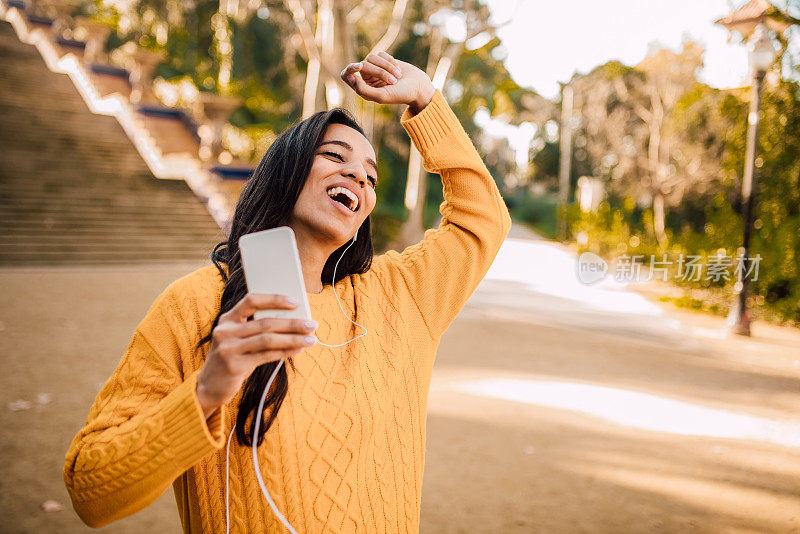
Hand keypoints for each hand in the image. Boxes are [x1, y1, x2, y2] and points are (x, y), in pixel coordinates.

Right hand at [195, 293, 317, 418]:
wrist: (208, 387)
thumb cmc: (231, 359)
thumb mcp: (237, 339)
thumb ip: (256, 329)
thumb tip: (292, 322)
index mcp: (227, 319)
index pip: (252, 300)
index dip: (274, 299)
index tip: (295, 301)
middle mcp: (225, 331)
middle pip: (265, 322)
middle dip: (293, 323)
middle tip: (312, 324)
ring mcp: (228, 348)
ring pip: (268, 339)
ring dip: (293, 338)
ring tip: (311, 339)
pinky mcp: (234, 365)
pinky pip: (266, 356)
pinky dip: (285, 352)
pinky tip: (298, 350)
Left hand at [340, 51, 435, 114]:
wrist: (418, 87)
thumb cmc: (400, 94)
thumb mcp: (381, 96)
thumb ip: (363, 90)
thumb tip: (350, 77)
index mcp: (362, 89)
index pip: (346, 75)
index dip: (350, 69)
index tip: (359, 66)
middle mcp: (366, 78)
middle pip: (363, 65)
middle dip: (380, 72)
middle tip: (394, 81)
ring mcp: (374, 67)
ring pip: (371, 57)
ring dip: (387, 66)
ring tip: (398, 76)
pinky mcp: (383, 59)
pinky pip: (381, 54)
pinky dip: (391, 61)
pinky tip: (399, 70)